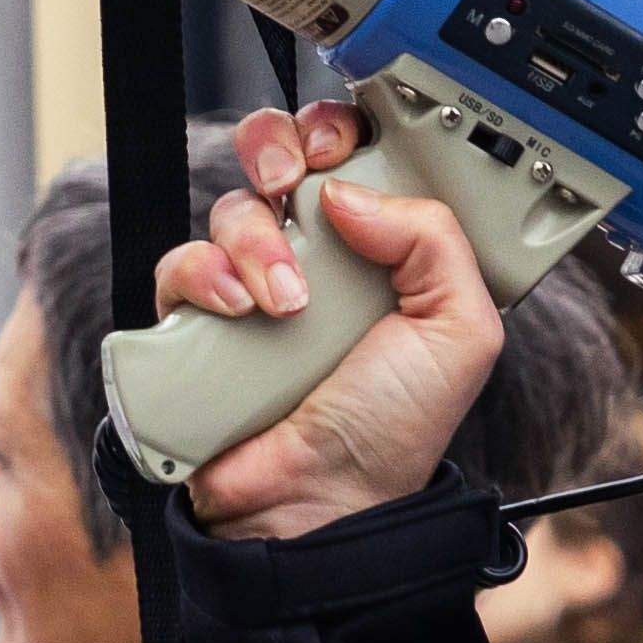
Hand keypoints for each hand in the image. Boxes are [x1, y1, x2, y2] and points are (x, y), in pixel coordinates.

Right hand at [155, 105, 510, 540]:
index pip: (357, 160)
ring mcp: (253, 288)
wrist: (316, 506)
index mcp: (383, 255)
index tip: (343, 146)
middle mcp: (317, 262)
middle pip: (282, 159)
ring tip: (286, 300)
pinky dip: (205, 274)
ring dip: (258, 238)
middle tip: (294, 178)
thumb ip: (435, 241)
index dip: (344, 136)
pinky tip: (239, 309)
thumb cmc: (391, 434)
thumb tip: (351, 190)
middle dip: (282, 148)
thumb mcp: (460, 333)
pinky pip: (182, 263)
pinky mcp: (197, 321)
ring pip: (234, 207)